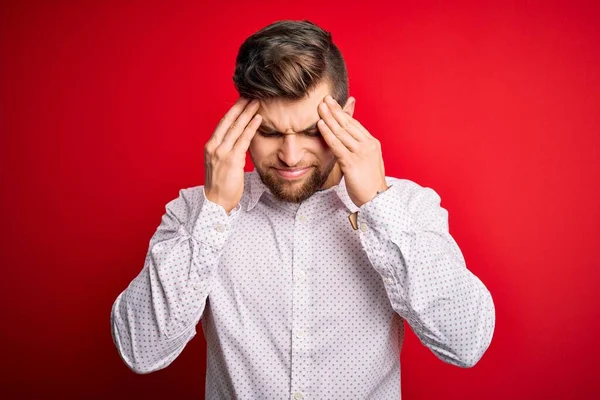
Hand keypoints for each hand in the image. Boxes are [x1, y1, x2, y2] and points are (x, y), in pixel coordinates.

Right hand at [204, 97, 261, 212]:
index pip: (223, 123)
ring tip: (258, 102)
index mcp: (211, 146)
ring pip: (236, 127)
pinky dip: (251, 127)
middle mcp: (214, 146)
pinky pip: (243, 139)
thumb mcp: (221, 165)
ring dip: (248, 113)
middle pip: (228, 121)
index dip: (233, 111)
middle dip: (240, 106)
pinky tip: (258, 118)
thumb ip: (228, 151)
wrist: (216, 202)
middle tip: (251, 94)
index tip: (242, 100)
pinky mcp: (230, 159)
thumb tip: (240, 142)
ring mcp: (221, 152)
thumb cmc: (221, 185)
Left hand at [317, 95, 387, 206]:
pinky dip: (328, 133)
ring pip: (341, 132)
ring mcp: (360, 153)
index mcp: (372, 143)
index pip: (354, 124)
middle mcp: (367, 145)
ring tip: (320, 108)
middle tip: (325, 99)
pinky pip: (337, 145)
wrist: (376, 199)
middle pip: (348, 124)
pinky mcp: (351, 162)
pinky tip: (320, 125)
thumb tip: (349, 140)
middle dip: (335, 110)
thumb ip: (358, 148)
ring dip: (329, 118)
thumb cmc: (369, 182)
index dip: (342, 113)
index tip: (333, 104)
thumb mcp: (367, 160)